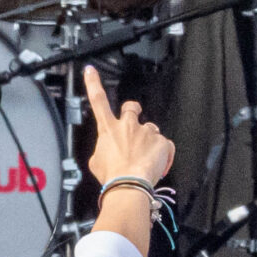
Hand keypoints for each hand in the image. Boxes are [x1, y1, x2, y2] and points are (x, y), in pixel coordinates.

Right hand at [83, 66, 172, 186]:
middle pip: (131, 108)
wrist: (129, 185)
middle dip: (134, 111)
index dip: (93, 83)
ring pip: (150, 130)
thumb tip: (107, 152)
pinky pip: (165, 145)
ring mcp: (146, 133)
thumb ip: (103, 150)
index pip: (98, 101)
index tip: (91, 71)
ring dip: (149, 141)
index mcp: (108, 129)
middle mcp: (128, 126)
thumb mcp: (96, 162)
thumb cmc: (112, 176)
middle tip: (134, 125)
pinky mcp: (161, 142)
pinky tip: (156, 165)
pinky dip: (162, 154)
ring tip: (145, 158)